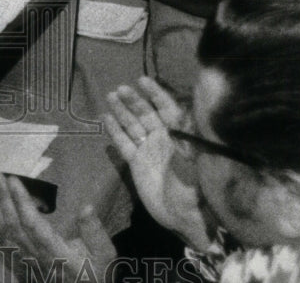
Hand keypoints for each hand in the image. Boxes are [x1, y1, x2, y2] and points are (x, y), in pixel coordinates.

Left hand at [0, 171, 116, 282]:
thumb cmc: (95, 274)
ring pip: (6, 237)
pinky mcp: (22, 269)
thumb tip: (86, 206)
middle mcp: (37, 260)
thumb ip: (95, 232)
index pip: (34, 225)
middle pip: (15, 227)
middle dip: (2, 199)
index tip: (12, 179)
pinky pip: (3, 250)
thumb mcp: (105, 255)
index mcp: (58, 254)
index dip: (22, 202)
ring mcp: (27, 266)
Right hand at [104, 77, 209, 249]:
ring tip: (110, 95)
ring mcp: (149, 149)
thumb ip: (188, 139)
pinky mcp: (136, 163)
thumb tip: (188, 111)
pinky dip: (115, 131)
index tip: (143, 80)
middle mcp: (163, 138)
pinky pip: (124, 143)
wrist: (182, 218)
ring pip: (133, 125)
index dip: (156, 94)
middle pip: (146, 113)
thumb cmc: (194, 191)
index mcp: (180, 135)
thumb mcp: (194, 164)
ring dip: (122, 110)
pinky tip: (105, 118)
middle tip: (120, 88)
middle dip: (134, 100)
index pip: (167, 108)